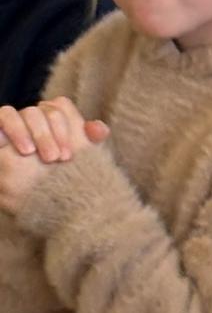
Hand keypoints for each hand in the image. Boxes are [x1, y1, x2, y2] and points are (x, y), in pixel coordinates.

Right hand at [0, 99, 109, 215]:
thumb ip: (91, 144)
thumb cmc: (65, 183)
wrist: (48, 206)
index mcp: (56, 122)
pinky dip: (2, 129)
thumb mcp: (81, 165)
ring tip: (29, 152)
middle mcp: (33, 121)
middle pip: (37, 111)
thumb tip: (100, 130)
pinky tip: (3, 142)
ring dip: (20, 130)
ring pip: (9, 113)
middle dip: (45, 134)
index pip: (59, 106)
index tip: (68, 156)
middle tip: (53, 159)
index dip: (64, 126)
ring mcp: (13, 128)